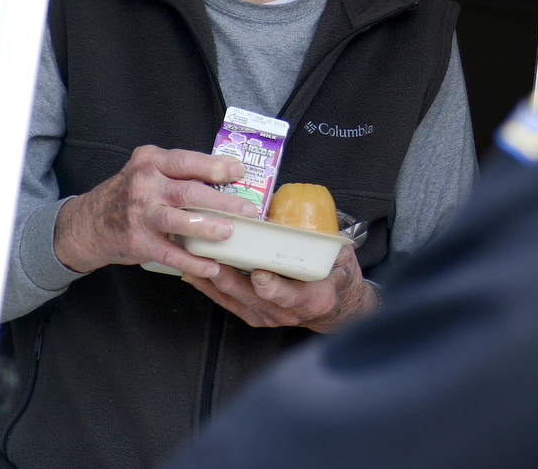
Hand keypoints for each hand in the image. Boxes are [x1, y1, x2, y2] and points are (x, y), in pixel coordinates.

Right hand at [54, 145, 259, 277]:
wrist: (88, 223)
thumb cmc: (129, 193)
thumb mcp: (149, 171)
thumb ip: (180, 171)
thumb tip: (228, 175)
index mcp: (151, 162)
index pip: (187, 161)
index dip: (216, 166)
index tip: (239, 171)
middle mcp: (144, 185)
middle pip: (188, 192)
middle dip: (222, 201)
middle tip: (248, 209)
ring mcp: (139, 214)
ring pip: (178, 220)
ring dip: (206, 227)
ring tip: (229, 232)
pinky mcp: (138, 242)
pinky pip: (170, 253)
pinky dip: (192, 262)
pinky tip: (211, 266)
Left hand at [181, 246, 379, 332]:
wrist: (335, 309)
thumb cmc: (338, 280)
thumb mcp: (343, 261)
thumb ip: (329, 246)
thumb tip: (308, 220)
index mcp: (312, 299)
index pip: (290, 295)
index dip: (274, 286)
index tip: (261, 274)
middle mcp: (286, 313)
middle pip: (251, 296)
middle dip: (228, 277)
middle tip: (211, 258)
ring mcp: (267, 316)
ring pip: (234, 298)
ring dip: (212, 280)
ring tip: (193, 261)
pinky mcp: (253, 315)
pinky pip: (227, 302)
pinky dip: (209, 288)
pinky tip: (194, 273)